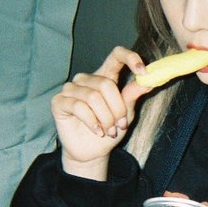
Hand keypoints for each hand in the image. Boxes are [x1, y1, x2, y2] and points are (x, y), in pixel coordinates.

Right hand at [51, 46, 150, 178]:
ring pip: (93, 97)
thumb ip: (133, 95)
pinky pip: (79, 107)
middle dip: (117, 109)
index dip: (130, 58)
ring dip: (106, 119)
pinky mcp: (59, 101)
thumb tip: (148, 81)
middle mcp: (86, 79)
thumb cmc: (110, 130)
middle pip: (106, 84)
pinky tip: (97, 131)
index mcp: (105, 76)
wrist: (92, 151)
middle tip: (120, 125)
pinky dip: (92, 122)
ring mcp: (71, 89)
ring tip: (108, 131)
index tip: (144, 72)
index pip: (116, 55)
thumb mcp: (126, 113)